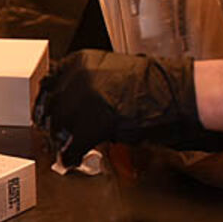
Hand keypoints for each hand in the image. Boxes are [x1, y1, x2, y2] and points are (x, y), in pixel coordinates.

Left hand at [32, 50, 222, 167]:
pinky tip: (71, 161)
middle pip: (51, 104)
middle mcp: (79, 75)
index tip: (44, 113)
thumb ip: (86, 82)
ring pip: (58, 124)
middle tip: (52, 136)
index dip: (46, 102)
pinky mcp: (95, 121)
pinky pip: (73, 143)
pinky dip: (70, 155)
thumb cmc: (152, 86)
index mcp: (80, 60)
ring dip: (59, 140)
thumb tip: (67, 104)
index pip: (49, 82)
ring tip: (62, 150)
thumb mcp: (112, 72)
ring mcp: (85, 97)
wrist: (178, 94)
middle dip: (50, 123)